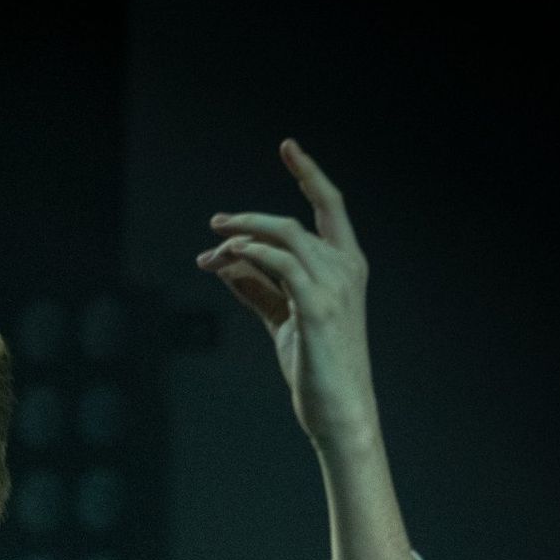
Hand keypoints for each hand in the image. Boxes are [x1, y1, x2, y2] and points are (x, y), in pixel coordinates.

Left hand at [197, 140, 379, 450]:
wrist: (337, 412)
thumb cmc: (315, 369)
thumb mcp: (284, 322)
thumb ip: (259, 290)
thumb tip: (227, 264)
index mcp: (346, 267)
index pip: (330, 207)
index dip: (309, 173)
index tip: (288, 146)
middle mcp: (346, 269)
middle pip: (294, 222)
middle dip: (251, 220)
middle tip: (216, 224)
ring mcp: (335, 286)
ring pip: (285, 237)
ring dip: (243, 238)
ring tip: (213, 248)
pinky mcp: (317, 307)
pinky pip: (282, 264)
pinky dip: (254, 255)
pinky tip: (230, 259)